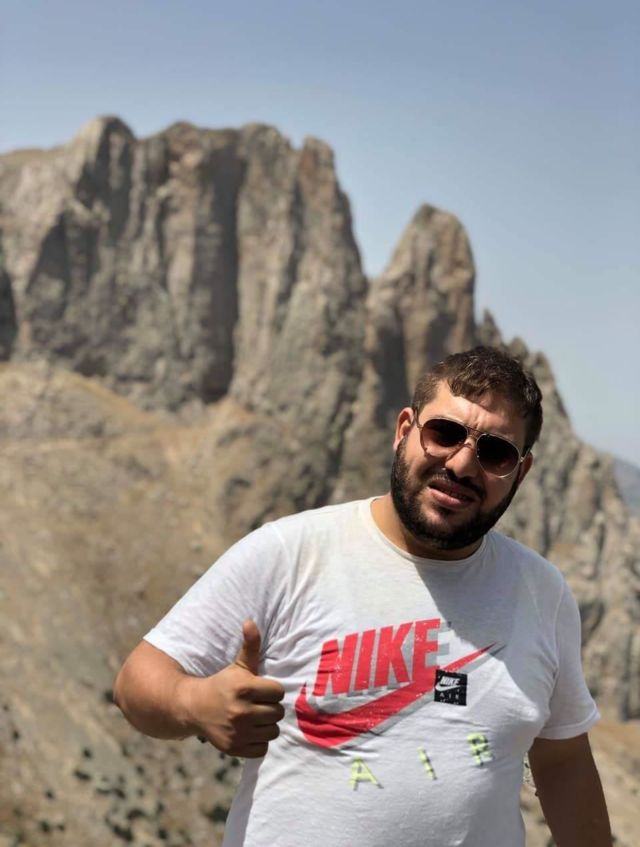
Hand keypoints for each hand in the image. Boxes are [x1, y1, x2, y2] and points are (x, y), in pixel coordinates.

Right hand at [180, 620, 284, 757]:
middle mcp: (241, 711)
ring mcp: (238, 732)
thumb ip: (250, 646)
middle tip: (256, 704)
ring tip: (254, 717)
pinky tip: (248, 731)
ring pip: (273, 731)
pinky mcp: (234, 748)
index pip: (278, 692)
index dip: (271, 690)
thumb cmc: (222, 684)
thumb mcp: (237, 666)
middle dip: (269, 708)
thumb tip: (251, 622)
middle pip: (277, 713)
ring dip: (266, 725)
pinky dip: (258, 742)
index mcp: (244, 688)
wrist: (193, 708)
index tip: (260, 690)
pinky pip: (262, 748)